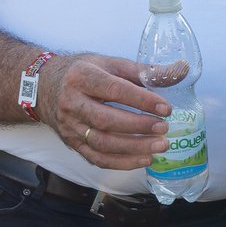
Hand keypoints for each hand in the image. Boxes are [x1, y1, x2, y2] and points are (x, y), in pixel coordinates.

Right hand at [38, 53, 171, 170]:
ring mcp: (69, 126)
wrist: (45, 86)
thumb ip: (144, 70)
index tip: (166, 108)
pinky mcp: (72, 143)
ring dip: (133, 147)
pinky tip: (144, 159)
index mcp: (82, 77)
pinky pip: (96, 158)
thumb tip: (180, 71)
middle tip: (164, 128)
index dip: (141, 100)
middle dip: (138, 126)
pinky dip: (122, 162)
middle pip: (105, 119)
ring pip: (101, 142)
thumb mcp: (110, 63)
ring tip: (160, 146)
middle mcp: (72, 102)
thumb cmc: (84, 73)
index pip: (114, 90)